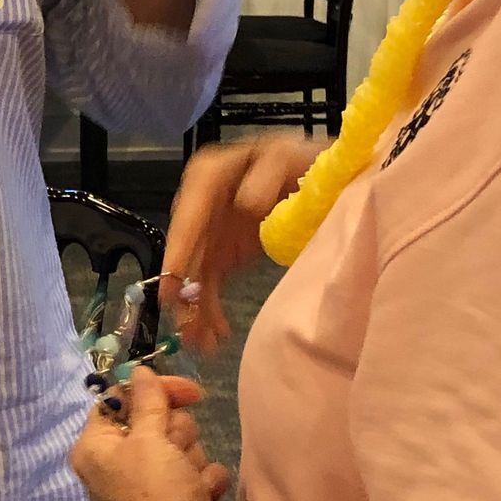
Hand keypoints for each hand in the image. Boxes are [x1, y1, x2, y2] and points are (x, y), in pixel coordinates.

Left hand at [70, 368, 231, 500]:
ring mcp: (144, 486)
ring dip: (190, 458)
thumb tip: (138, 370)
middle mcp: (113, 467)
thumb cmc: (158, 490)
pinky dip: (201, 481)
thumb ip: (146, 400)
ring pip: (176, 447)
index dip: (153, 391)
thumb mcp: (149, 438)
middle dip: (176, 432)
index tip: (188, 390)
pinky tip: (201, 494)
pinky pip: (191, 474)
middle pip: (152, 422)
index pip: (118, 400)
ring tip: (188, 479)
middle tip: (177, 449)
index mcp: (93, 449)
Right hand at [161, 135, 317, 353]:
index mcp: (211, 175)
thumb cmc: (304, 162)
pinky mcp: (223, 255)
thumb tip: (245, 202)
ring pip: (193, 274)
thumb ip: (267, 172)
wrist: (324, 182)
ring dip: (194, 309)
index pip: (190, 211)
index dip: (181, 245)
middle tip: (183, 320)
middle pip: (186, 248)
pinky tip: (213, 335)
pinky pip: (209, 285)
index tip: (175, 278)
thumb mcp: (288, 157)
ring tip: (200, 343)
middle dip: (183, 288)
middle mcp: (202, 205)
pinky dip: (209, 311)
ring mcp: (211, 233)